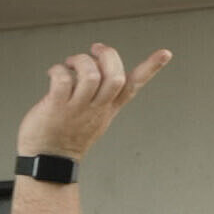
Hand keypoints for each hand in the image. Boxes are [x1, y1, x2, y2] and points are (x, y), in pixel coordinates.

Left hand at [17, 42, 171, 159]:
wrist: (47, 163)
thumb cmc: (64, 138)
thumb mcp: (93, 118)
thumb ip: (100, 95)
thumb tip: (97, 68)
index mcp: (108, 108)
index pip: (133, 86)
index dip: (150, 68)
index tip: (166, 53)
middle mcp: (96, 107)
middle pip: (115, 76)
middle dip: (107, 55)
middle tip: (94, 50)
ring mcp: (77, 108)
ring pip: (90, 75)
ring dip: (80, 61)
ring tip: (69, 64)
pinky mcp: (56, 107)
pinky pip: (62, 80)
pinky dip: (58, 70)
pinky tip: (53, 72)